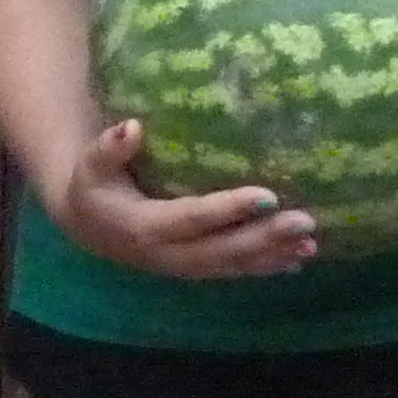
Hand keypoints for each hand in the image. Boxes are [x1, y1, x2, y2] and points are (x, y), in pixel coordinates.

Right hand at [39, 120, 320, 281]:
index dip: (229, 210)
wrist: (87, 228)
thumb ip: (108, 148)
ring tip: (311, 243)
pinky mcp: (194, 269)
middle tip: (305, 221)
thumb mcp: (91, 165)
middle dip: (265, 239)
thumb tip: (132, 127)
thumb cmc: (94, 187)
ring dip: (273, 256)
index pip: (192, 219)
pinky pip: (233, 271)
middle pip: (221, 251)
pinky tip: (298, 260)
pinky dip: (266, 267)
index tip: (269, 196)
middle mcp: (167, 255)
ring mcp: (182, 267)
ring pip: (232, 265)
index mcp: (143, 228)